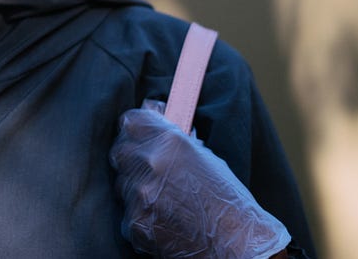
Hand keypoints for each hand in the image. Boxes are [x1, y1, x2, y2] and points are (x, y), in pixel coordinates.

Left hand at [110, 108, 289, 258]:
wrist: (238, 244)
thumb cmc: (227, 200)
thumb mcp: (206, 158)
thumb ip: (174, 138)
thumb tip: (153, 113)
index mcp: (170, 141)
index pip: (130, 121)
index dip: (134, 130)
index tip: (137, 136)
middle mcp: (152, 162)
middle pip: (120, 152)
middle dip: (131, 160)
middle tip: (147, 171)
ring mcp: (141, 194)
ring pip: (123, 185)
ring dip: (137, 191)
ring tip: (165, 202)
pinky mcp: (136, 222)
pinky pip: (128, 214)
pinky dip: (142, 218)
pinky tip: (165, 222)